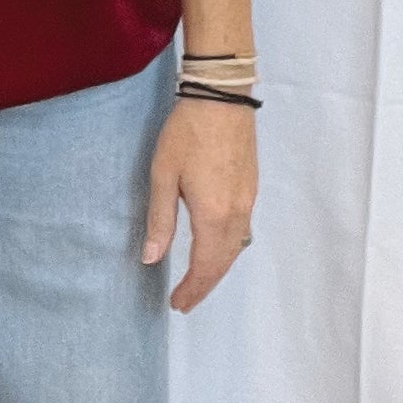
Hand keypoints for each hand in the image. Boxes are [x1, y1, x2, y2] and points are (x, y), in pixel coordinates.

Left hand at [141, 99, 255, 310]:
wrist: (222, 97)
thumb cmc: (186, 133)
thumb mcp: (163, 175)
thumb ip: (159, 220)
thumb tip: (151, 259)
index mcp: (213, 214)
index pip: (205, 266)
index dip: (192, 289)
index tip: (177, 304)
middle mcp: (237, 213)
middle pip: (224, 262)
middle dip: (205, 285)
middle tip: (185, 301)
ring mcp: (248, 200)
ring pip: (236, 247)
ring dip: (217, 268)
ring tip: (198, 280)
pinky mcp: (251, 187)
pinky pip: (242, 231)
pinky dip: (227, 249)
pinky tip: (215, 248)